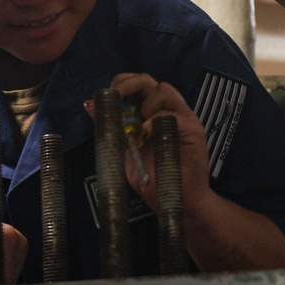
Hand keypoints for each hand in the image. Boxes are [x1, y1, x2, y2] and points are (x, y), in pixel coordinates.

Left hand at [106, 73, 214, 215]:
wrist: (179, 204)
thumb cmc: (154, 180)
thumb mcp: (124, 154)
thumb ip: (111, 131)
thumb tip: (90, 105)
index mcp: (151, 114)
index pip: (136, 84)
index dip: (121, 84)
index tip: (107, 96)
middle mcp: (168, 111)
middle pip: (148, 80)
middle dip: (127, 84)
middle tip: (116, 97)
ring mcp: (183, 118)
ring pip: (164, 89)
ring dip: (145, 103)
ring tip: (140, 127)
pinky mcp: (194, 128)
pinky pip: (173, 114)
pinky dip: (155, 120)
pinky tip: (146, 134)